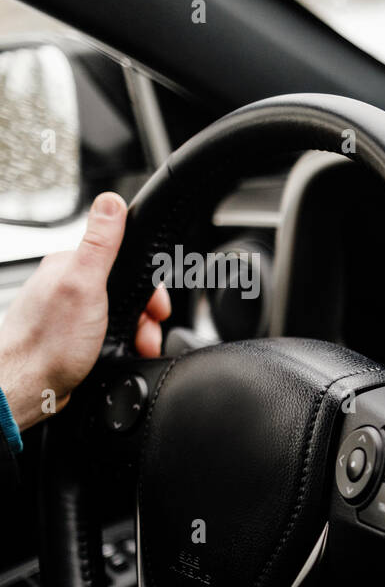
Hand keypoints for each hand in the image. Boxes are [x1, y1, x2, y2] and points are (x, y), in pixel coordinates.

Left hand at [0, 192, 170, 430]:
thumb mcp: (83, 284)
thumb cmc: (48, 342)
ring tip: (133, 349)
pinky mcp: (76, 339)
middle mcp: (70, 287)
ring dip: (138, 335)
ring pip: (123, 317)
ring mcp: (73, 314)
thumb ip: (101, 243)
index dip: (148, 285)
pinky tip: (119, 355)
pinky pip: (112, 336)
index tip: (155, 306)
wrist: (28, 386)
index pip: (125, 261)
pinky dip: (124, 347)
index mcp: (71, 266)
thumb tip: (110, 201)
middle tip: (144, 334)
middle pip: (128, 291)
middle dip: (145, 316)